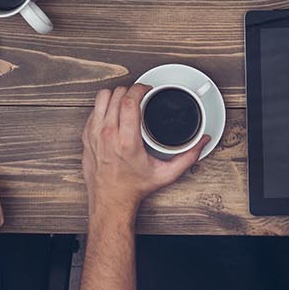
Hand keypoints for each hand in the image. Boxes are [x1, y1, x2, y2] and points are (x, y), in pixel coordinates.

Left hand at [81, 85, 208, 215]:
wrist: (111, 201)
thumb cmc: (134, 187)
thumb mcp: (165, 174)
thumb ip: (188, 156)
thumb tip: (202, 141)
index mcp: (127, 141)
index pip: (129, 101)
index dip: (140, 88)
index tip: (146, 90)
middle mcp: (108, 135)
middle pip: (117, 95)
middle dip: (130, 91)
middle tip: (139, 96)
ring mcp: (94, 135)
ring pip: (102, 97)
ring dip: (115, 95)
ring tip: (125, 100)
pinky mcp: (86, 137)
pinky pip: (94, 110)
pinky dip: (104, 107)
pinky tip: (113, 112)